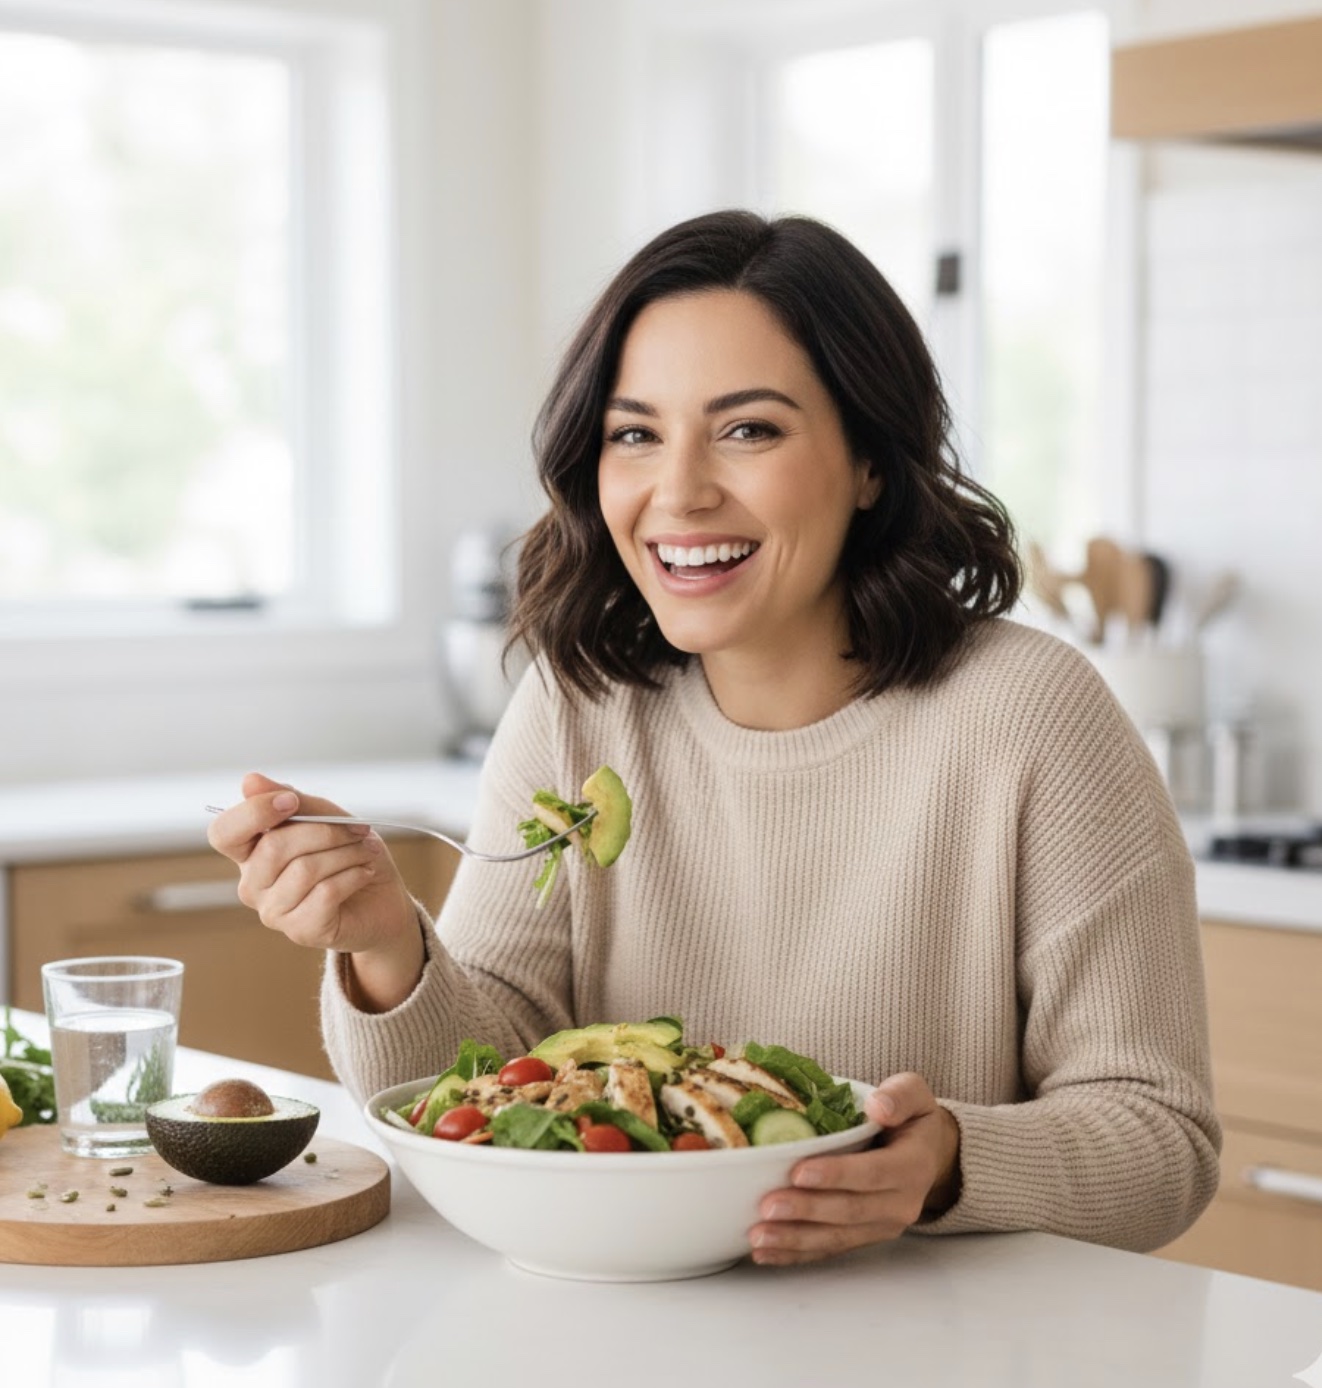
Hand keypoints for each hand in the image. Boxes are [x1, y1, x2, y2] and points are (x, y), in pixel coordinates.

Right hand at [208, 772, 421, 1009]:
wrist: (383, 901)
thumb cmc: (350, 855)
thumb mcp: (328, 818)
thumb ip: (294, 801)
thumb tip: (249, 781)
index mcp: (251, 852)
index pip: (224, 833)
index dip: (253, 813)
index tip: (291, 802)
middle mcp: (253, 884)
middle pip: (274, 847)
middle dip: (324, 831)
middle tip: (358, 830)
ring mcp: (274, 911)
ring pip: (305, 869)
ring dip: (346, 853)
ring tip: (365, 851)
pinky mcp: (301, 930)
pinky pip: (326, 892)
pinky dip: (353, 875)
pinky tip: (364, 873)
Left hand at [749, 1071, 960, 1265]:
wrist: (929, 1154)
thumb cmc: (911, 1119)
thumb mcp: (914, 1094)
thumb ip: (900, 1096)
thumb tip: (877, 1106)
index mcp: (913, 1165)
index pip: (874, 1172)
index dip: (837, 1174)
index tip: (799, 1172)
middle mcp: (901, 1203)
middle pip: (850, 1210)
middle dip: (807, 1210)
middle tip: (767, 1206)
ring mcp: (883, 1225)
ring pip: (837, 1237)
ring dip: (795, 1239)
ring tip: (758, 1236)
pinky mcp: (865, 1237)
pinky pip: (830, 1249)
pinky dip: (797, 1253)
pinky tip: (766, 1253)